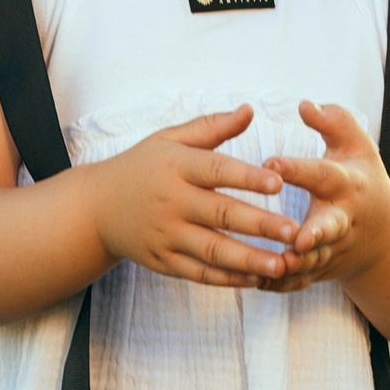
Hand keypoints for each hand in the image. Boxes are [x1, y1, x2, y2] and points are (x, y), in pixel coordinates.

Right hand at [87, 105, 303, 287]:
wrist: (96, 208)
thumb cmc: (142, 167)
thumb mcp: (169, 139)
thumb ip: (211, 126)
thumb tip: (249, 110)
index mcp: (176, 167)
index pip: (216, 170)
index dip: (247, 177)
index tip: (279, 183)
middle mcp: (171, 203)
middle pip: (220, 215)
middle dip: (259, 225)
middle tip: (294, 232)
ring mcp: (166, 236)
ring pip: (212, 251)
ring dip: (249, 260)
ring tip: (282, 266)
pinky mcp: (163, 262)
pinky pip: (199, 273)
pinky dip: (228, 279)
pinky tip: (256, 279)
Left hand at [262, 100, 389, 291]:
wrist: (383, 233)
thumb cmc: (359, 177)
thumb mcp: (355, 144)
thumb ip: (333, 121)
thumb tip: (304, 104)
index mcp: (348, 184)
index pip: (323, 174)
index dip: (298, 169)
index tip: (269, 163)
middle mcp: (343, 218)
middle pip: (331, 227)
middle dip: (317, 235)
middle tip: (299, 240)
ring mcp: (335, 249)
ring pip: (315, 260)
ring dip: (295, 266)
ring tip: (271, 266)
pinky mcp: (323, 270)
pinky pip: (302, 280)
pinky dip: (282, 284)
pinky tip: (256, 280)